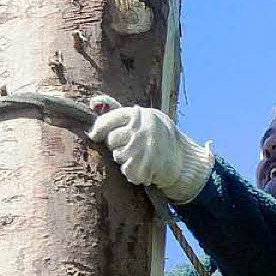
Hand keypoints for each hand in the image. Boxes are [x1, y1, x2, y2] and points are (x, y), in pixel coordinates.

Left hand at [88, 95, 212, 203]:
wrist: (183, 159)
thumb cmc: (157, 136)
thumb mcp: (142, 117)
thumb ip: (118, 110)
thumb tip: (93, 102)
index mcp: (139, 115)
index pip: (109, 119)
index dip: (99, 128)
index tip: (94, 135)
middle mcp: (141, 130)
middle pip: (111, 139)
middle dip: (117, 145)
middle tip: (131, 146)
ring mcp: (142, 149)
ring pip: (117, 156)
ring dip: (125, 159)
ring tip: (139, 156)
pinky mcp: (144, 167)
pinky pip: (126, 171)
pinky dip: (132, 172)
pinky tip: (143, 167)